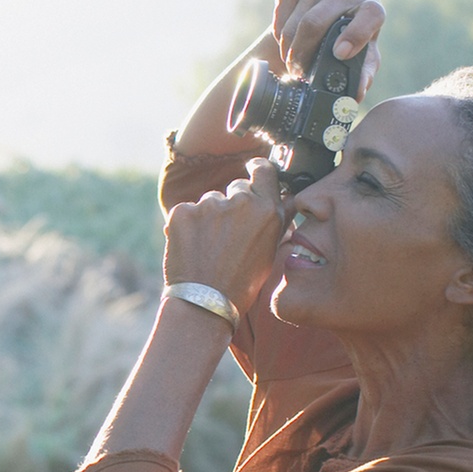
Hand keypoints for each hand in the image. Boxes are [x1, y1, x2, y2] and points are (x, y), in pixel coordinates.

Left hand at [163, 157, 287, 311]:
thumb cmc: (242, 282)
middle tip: (227, 234)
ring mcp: (209, 205)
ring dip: (208, 217)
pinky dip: (187, 226)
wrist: (206, 302)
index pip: (264, 171)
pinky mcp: (183, 212)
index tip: (252, 169)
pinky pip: (187, 211)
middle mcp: (240, 202)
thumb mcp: (270, 250)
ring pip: (209, 201)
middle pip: (236, 188)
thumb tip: (289, 197)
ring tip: (209, 247)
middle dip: (232, 204)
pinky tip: (192, 247)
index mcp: (267, 210)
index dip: (257, 169)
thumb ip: (279, 219)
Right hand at [271, 0, 384, 98]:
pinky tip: (288, 42)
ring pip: (293, 24)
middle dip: (302, 55)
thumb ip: (361, 77)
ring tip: (294, 63)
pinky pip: (279, 15)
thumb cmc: (347, 47)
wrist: (322, 24)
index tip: (340, 54)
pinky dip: (279, 35)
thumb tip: (357, 93)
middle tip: (299, 74)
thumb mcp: (358, 63)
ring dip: (288, 50)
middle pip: (314, 23)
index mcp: (371, 8)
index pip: (370, 15)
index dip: (355, 34)